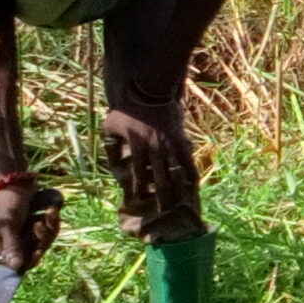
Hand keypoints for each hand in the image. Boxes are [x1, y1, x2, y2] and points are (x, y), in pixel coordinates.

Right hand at [0, 183, 61, 272]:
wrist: (17, 183)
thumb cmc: (7, 204)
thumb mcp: (6, 224)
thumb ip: (11, 245)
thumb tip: (15, 267)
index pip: (14, 265)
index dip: (28, 261)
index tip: (37, 252)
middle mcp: (13, 245)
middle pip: (33, 255)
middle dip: (40, 240)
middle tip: (38, 224)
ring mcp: (27, 237)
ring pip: (44, 243)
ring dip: (48, 229)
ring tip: (46, 214)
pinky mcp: (39, 228)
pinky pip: (50, 232)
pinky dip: (53, 221)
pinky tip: (51, 210)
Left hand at [103, 96, 190, 213]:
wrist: (148, 91)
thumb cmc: (126, 110)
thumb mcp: (110, 126)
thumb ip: (109, 145)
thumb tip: (110, 163)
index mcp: (138, 146)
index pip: (139, 174)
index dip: (138, 189)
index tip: (139, 200)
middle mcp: (156, 148)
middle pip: (160, 178)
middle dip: (162, 197)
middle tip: (163, 212)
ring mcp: (171, 144)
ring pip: (176, 172)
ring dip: (178, 190)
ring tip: (180, 204)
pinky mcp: (181, 139)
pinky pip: (188, 160)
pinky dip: (192, 174)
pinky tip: (194, 186)